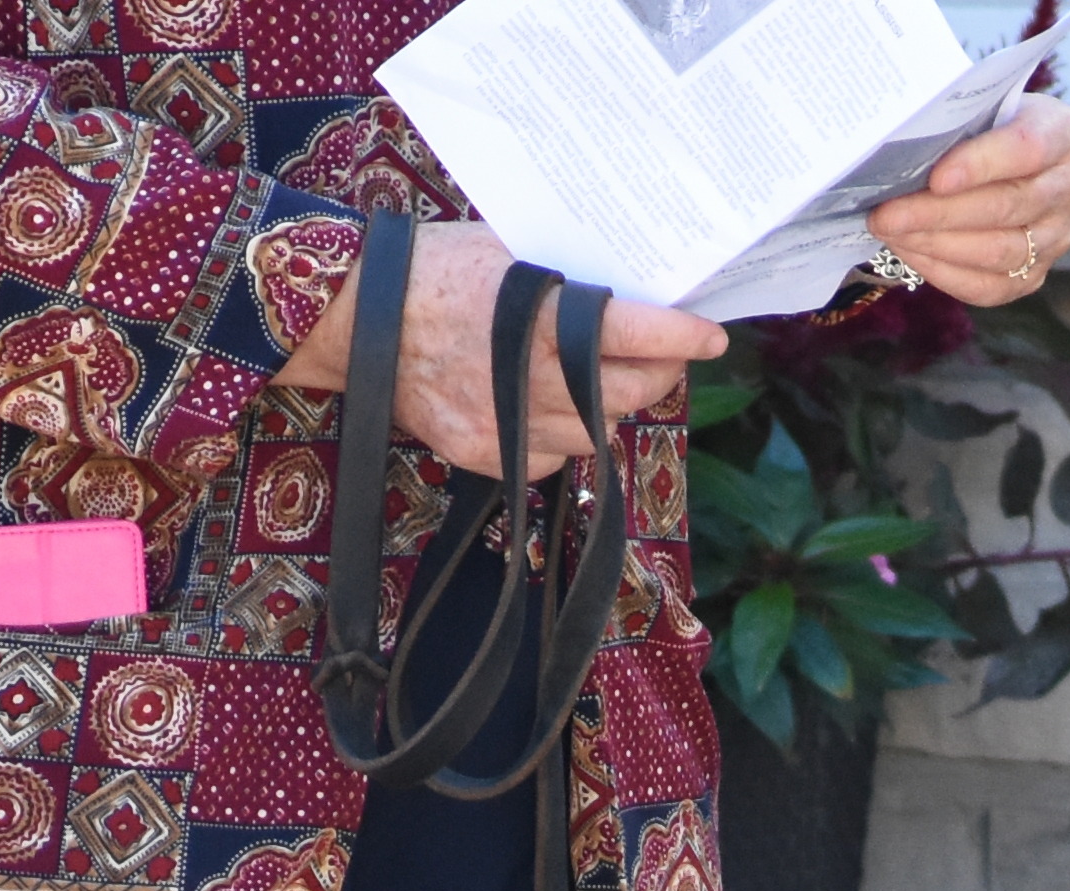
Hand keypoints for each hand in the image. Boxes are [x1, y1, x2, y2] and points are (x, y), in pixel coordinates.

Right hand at [274, 222, 721, 480]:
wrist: (360, 318)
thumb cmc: (442, 270)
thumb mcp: (513, 254)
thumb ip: (575, 283)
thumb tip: (645, 298)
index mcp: (535, 314)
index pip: (634, 334)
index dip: (683, 338)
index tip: (710, 336)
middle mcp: (525, 377)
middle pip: (630, 393)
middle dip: (658, 374)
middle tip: (660, 356)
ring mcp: (506, 425)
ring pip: (599, 432)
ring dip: (609, 405)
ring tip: (596, 375)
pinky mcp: (487, 456)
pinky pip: (555, 457)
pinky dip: (566, 434)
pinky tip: (546, 403)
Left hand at [860, 91, 1069, 308]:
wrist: (1002, 160)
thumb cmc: (982, 126)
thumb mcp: (978, 106)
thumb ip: (954, 119)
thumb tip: (898, 146)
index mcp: (1059, 131)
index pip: (1026, 148)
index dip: (981, 165)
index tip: (936, 178)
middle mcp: (1068, 185)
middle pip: (1006, 206)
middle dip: (938, 213)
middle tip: (886, 214)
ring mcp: (1057, 235)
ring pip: (998, 251)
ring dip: (936, 245)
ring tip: (891, 232)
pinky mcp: (1035, 274)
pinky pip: (990, 286)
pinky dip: (944, 273)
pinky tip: (910, 253)